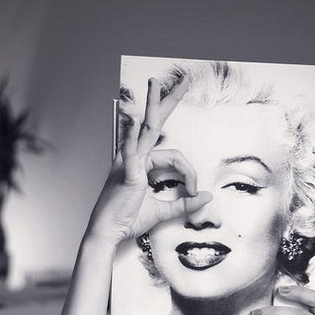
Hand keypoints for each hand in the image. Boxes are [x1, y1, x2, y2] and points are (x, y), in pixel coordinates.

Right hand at [86, 77, 211, 245]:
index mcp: (141, 164)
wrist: (108, 233)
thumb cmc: (127, 220)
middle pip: (154, 124)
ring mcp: (127, 163)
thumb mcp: (162, 212)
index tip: (195, 190)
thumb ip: (185, 204)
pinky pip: (130, 150)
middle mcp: (133, 158)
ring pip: (145, 129)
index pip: (173, 156)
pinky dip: (131, 133)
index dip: (189, 172)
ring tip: (156, 84)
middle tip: (184, 81)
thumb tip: (207, 197)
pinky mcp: (126, 173)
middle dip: (169, 101)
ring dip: (152, 105)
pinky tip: (132, 117)